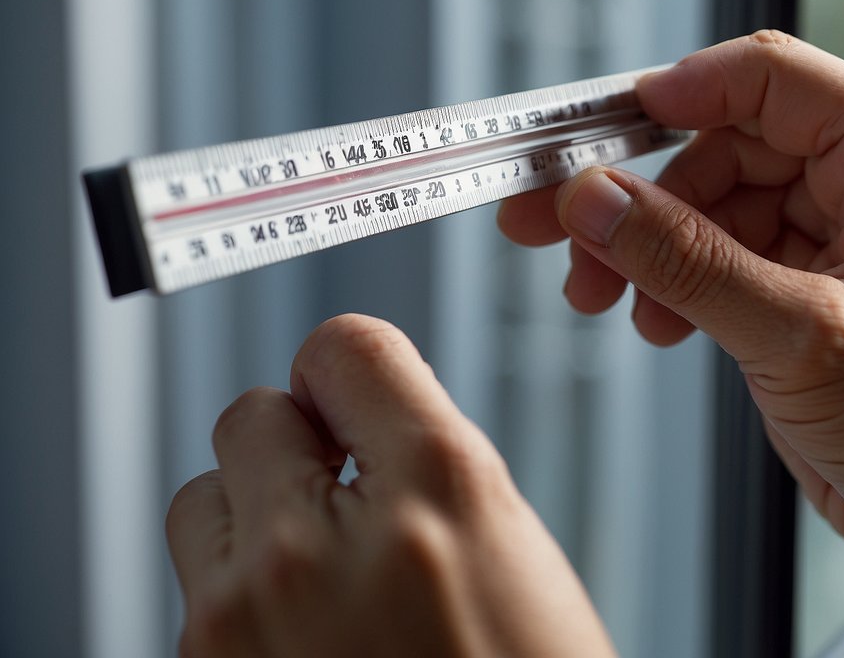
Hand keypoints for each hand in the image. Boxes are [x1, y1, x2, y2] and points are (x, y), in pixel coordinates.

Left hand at [167, 314, 613, 657]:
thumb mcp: (513, 548)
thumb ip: (428, 463)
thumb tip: (356, 415)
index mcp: (441, 492)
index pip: (346, 347)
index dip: (353, 370)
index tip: (357, 399)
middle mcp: (327, 546)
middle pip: (253, 415)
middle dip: (299, 443)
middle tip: (344, 490)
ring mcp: (249, 619)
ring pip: (203, 498)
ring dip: (251, 515)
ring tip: (319, 569)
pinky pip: (197, 585)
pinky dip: (240, 591)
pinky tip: (306, 632)